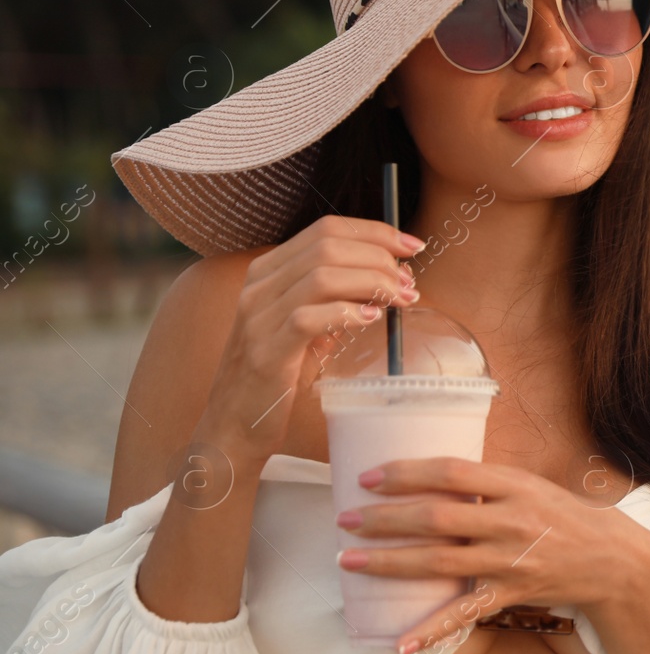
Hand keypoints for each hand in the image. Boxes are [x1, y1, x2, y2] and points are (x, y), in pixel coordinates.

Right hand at [198, 214, 421, 459]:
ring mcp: (258, 318)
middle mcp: (259, 286)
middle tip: (408, 283)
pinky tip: (371, 319)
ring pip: (321, 276)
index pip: (326, 229)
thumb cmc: (277, 374)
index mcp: (268, 272)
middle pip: (328, 246)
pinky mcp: (264, 352)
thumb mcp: (305, 326)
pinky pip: (307, 318)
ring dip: (372, 282)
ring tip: (400, 300)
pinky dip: (346, 313)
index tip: (412, 246)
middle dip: (379, 257)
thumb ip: (336, 298)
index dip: (375, 232)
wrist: (232, 425)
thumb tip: (391, 278)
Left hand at [333, 457, 649, 653]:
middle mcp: (510, 520)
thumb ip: (486, 482)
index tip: (368, 477)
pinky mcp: (512, 594)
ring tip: (350, 561)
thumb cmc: (565, 515)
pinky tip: (399, 641)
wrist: (613, 558)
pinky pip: (465, 614)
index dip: (406, 472)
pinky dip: (432, 629)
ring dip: (390, 562)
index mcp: (514, 484)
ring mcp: (511, 560)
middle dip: (384, 519)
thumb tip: (428, 476)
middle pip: (437, 517)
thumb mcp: (531, 485)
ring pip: (440, 562)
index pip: (451, 471)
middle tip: (346, 520)